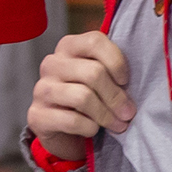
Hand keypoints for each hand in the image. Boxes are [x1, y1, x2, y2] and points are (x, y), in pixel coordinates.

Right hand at [28, 30, 135, 162]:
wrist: (63, 129)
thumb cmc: (89, 97)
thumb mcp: (100, 78)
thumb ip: (113, 70)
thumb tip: (134, 84)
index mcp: (68, 46)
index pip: (94, 42)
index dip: (116, 62)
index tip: (126, 81)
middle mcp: (51, 63)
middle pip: (93, 73)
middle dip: (116, 96)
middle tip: (128, 112)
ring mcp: (42, 89)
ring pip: (83, 97)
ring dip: (106, 115)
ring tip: (118, 125)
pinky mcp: (37, 115)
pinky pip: (72, 120)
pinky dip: (90, 128)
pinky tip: (93, 129)